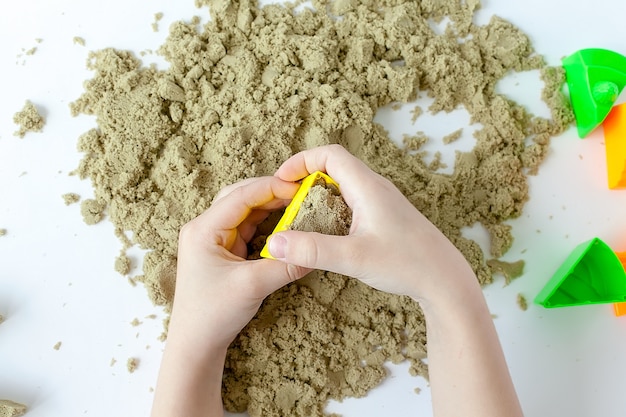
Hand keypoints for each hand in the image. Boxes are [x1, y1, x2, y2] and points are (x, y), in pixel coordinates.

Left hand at [169, 176, 309, 351]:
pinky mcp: (223, 250)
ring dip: (270, 205)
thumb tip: (315, 252)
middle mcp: (205, 228)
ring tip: (298, 202)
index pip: (240, 197)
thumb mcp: (252, 286)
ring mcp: (213, 239)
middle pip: (240, 196)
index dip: (270, 187)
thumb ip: (284, 265)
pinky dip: (268, 221)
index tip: (298, 186)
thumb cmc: (213, 314)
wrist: (196, 343)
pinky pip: (248, 226)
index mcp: (203, 230)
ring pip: (245, 210)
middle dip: (270, 191)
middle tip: (300, 191)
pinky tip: (286, 221)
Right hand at [268, 144, 475, 303]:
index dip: (301, 161)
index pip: (330, 154)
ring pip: (343, 185)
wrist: (446, 280)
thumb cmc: (407, 265)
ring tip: (300, 216)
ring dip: (319, 195)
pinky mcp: (385, 216)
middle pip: (334, 167)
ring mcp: (382, 201)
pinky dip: (332, 209)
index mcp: (368, 187)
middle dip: (305, 178)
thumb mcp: (354, 258)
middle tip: (286, 201)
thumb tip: (274, 243)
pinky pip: (352, 201)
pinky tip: (327, 232)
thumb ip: (312, 250)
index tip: (281, 180)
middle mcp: (376, 188)